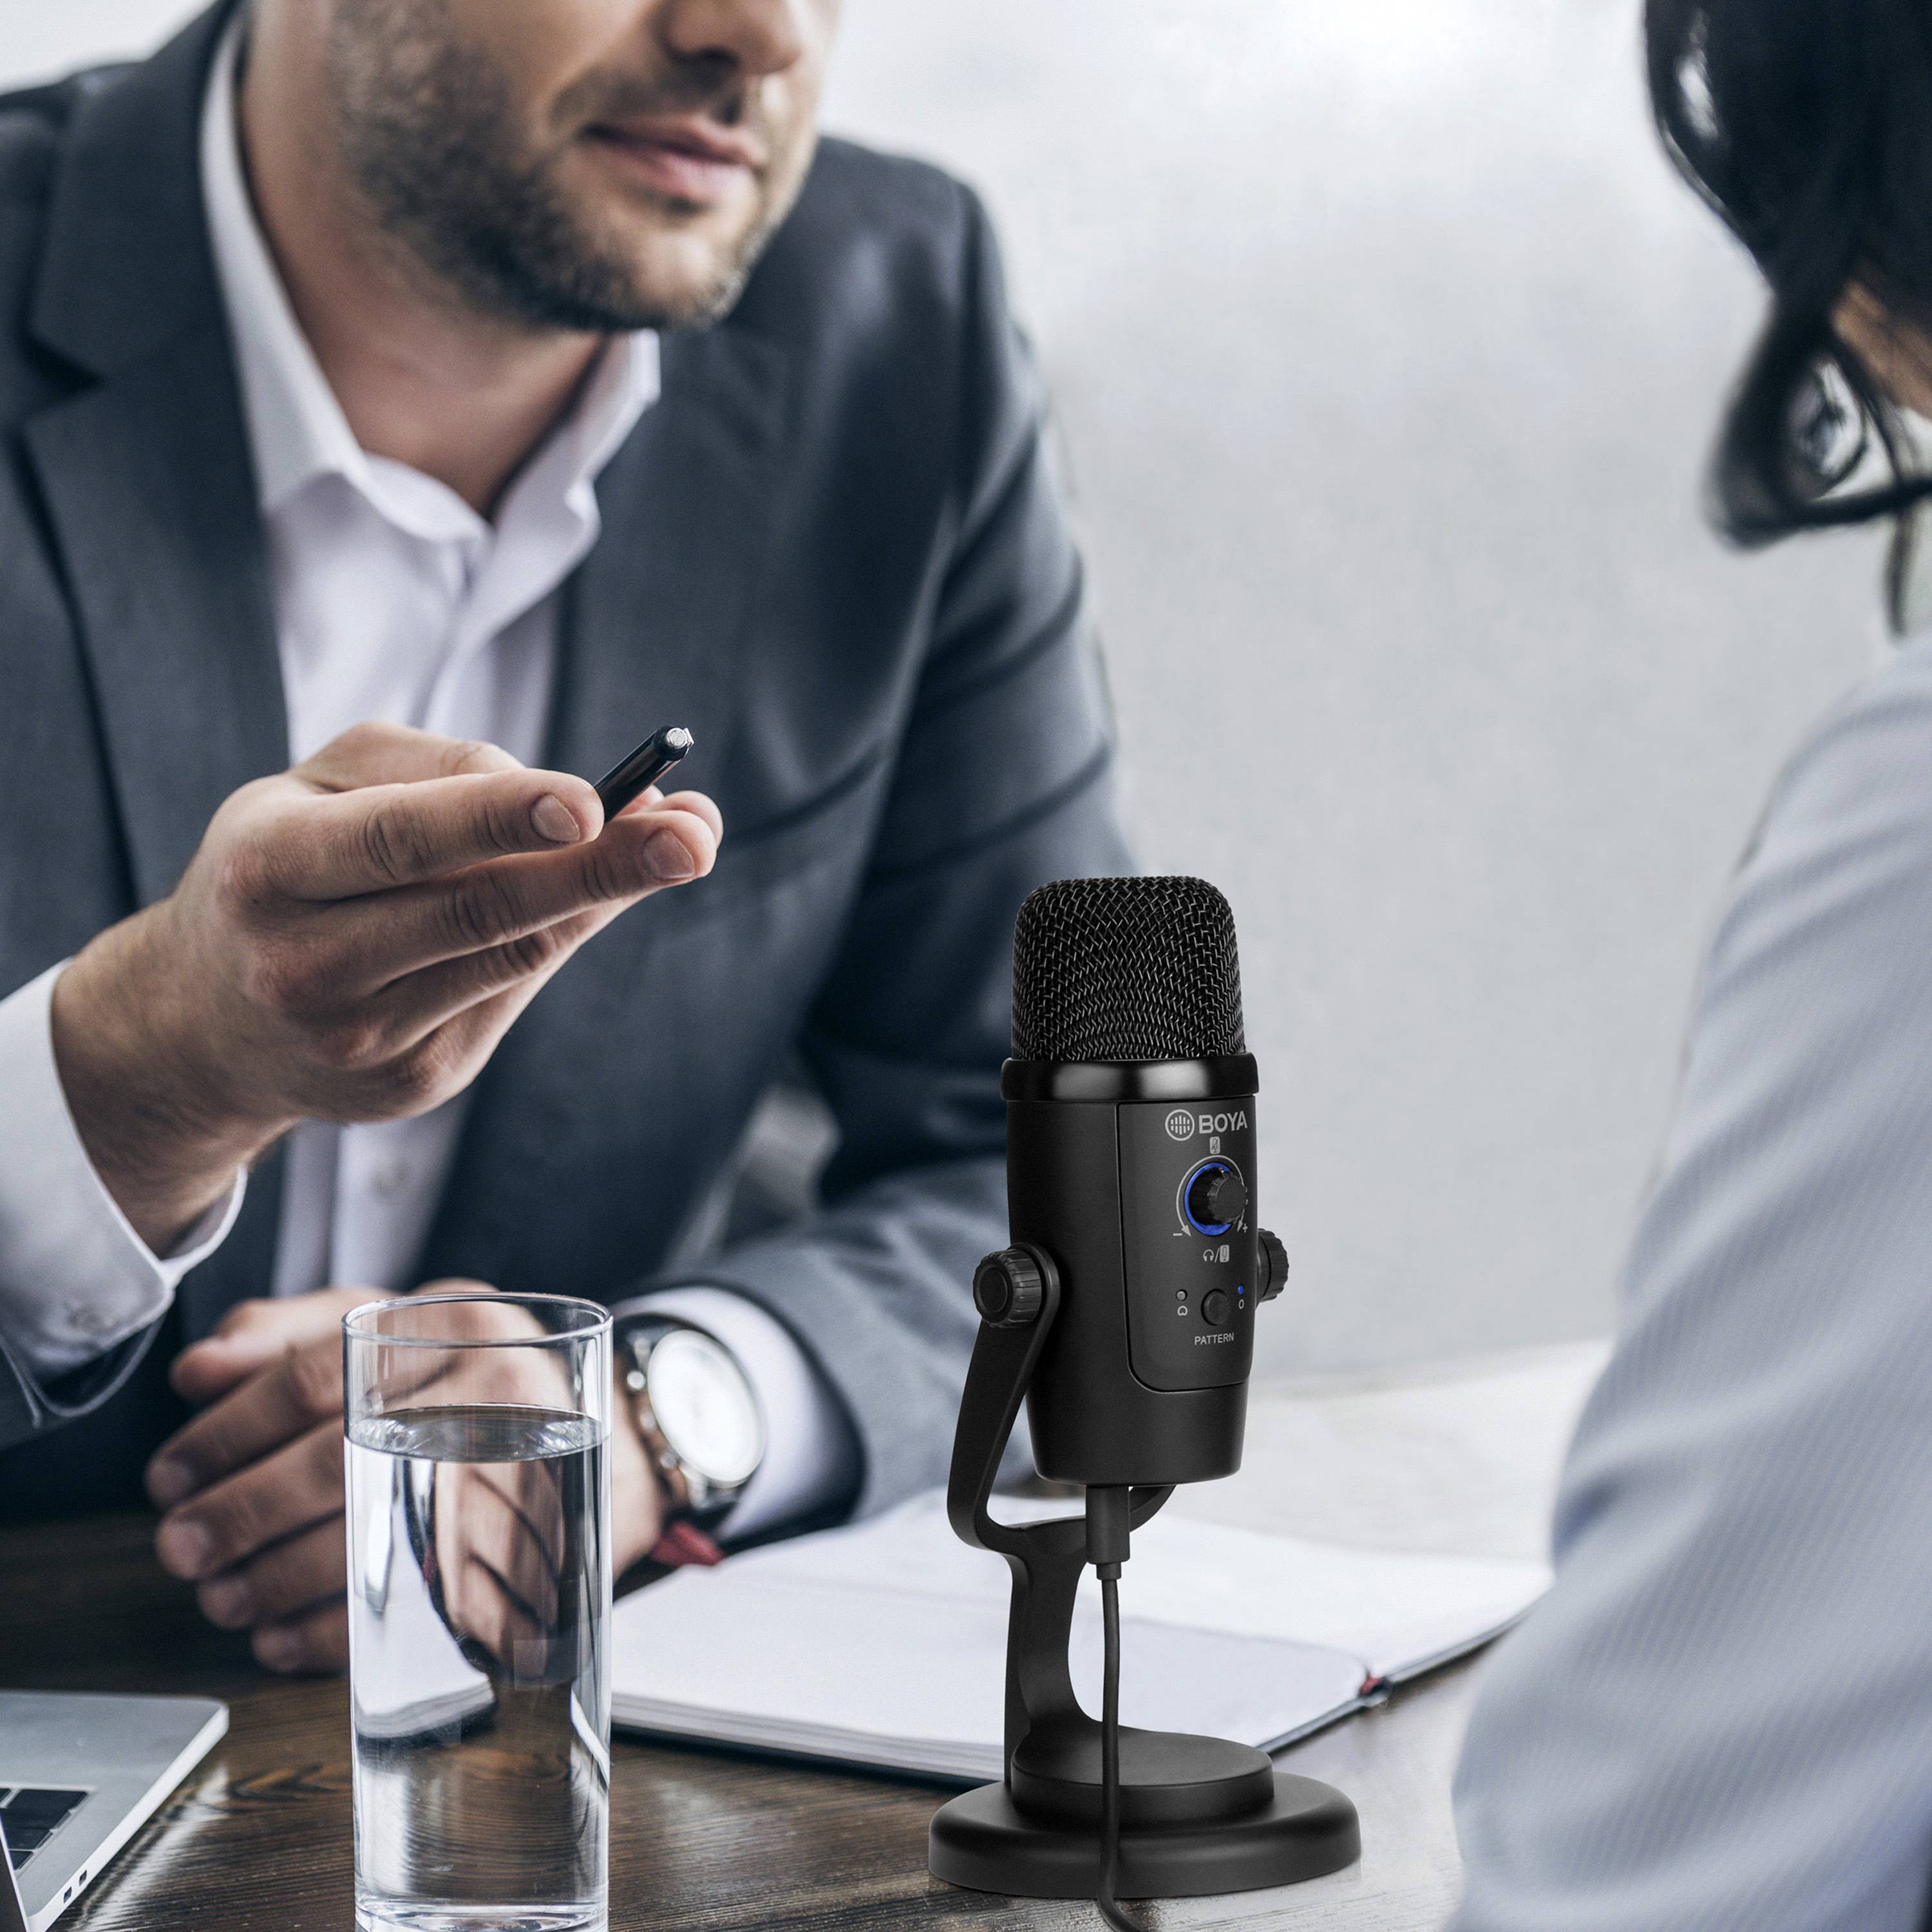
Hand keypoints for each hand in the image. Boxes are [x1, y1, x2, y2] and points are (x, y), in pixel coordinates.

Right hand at [53, 722, 721, 1250]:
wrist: (203, 1021)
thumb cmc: (283, 866)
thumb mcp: (321, 788)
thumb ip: (438, 771)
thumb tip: (579, 794)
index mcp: (270, 868)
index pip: (401, 841)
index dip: (500, 819)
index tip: (592, 800)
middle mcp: (305, 965)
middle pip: (479, 912)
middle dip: (599, 868)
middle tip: (691, 835)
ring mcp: (360, 1039)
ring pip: (511, 957)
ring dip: (605, 898)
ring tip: (682, 841)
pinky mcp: (411, 1084)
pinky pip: (510, 997)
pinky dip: (560, 938)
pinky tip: (591, 898)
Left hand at [149, 1283, 668, 1673]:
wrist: (625, 1441)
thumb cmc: (485, 1382)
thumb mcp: (407, 1326)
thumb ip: (296, 1333)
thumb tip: (197, 1373)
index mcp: (458, 1321)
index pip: (314, 1376)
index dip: (227, 1433)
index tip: (170, 1476)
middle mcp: (496, 1389)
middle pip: (337, 1458)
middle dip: (240, 1513)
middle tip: (181, 1545)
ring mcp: (520, 1474)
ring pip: (372, 1534)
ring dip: (276, 1579)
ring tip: (222, 1596)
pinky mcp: (528, 1554)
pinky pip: (420, 1600)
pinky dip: (337, 1632)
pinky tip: (281, 1639)